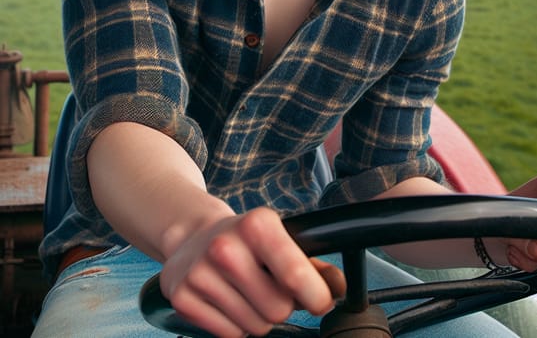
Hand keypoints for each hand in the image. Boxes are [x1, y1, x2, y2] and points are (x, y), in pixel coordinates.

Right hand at [159, 206, 345, 336]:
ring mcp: (200, 272)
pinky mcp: (182, 297)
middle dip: (284, 306)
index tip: (321, 301)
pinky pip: (229, 335)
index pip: (295, 273)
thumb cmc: (247, 239)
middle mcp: (225, 245)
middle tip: (272, 288)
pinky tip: (229, 300)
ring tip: (248, 292)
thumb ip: (312, 264)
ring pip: (256, 326)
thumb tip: (340, 288)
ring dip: (260, 317)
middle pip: (279, 309)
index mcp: (257, 224)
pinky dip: (235, 325)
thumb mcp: (280, 238)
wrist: (193, 236)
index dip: (316, 295)